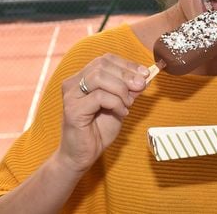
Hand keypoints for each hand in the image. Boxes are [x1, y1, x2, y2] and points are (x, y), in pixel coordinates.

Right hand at [58, 53, 147, 172]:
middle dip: (127, 74)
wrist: (82, 155)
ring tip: (128, 103)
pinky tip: (122, 112)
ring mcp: (71, 95)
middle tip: (141, 86)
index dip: (127, 64)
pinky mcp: (72, 110)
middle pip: (102, 65)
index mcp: (82, 77)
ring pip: (99, 77)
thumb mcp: (120, 104)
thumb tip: (145, 76)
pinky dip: (116, 103)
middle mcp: (73, 83)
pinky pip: (99, 96)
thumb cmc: (99, 129)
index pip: (105, 59)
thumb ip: (129, 90)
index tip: (145, 74)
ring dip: (121, 89)